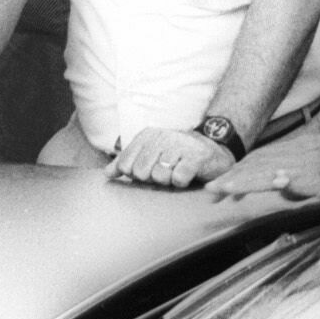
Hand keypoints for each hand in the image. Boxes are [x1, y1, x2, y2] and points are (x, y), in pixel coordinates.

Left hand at [107, 126, 234, 188]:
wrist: (212, 151)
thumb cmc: (177, 156)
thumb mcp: (150, 155)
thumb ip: (126, 163)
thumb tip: (107, 174)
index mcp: (148, 135)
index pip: (126, 165)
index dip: (136, 175)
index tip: (150, 169)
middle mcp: (162, 136)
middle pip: (141, 172)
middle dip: (152, 179)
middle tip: (166, 171)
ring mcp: (180, 144)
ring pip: (159, 176)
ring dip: (169, 181)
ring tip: (177, 171)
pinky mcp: (196, 157)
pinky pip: (178, 179)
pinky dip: (182, 182)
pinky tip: (188, 175)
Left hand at [207, 135, 319, 205]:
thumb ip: (303, 179)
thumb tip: (285, 188)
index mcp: (301, 152)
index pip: (264, 160)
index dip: (242, 171)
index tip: (221, 183)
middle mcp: (301, 152)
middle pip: (260, 162)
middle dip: (234, 175)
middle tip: (209, 187)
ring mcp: (308, 162)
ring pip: (268, 168)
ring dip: (242, 178)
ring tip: (220, 187)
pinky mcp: (319, 174)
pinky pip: (290, 176)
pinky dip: (271, 180)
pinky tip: (259, 184)